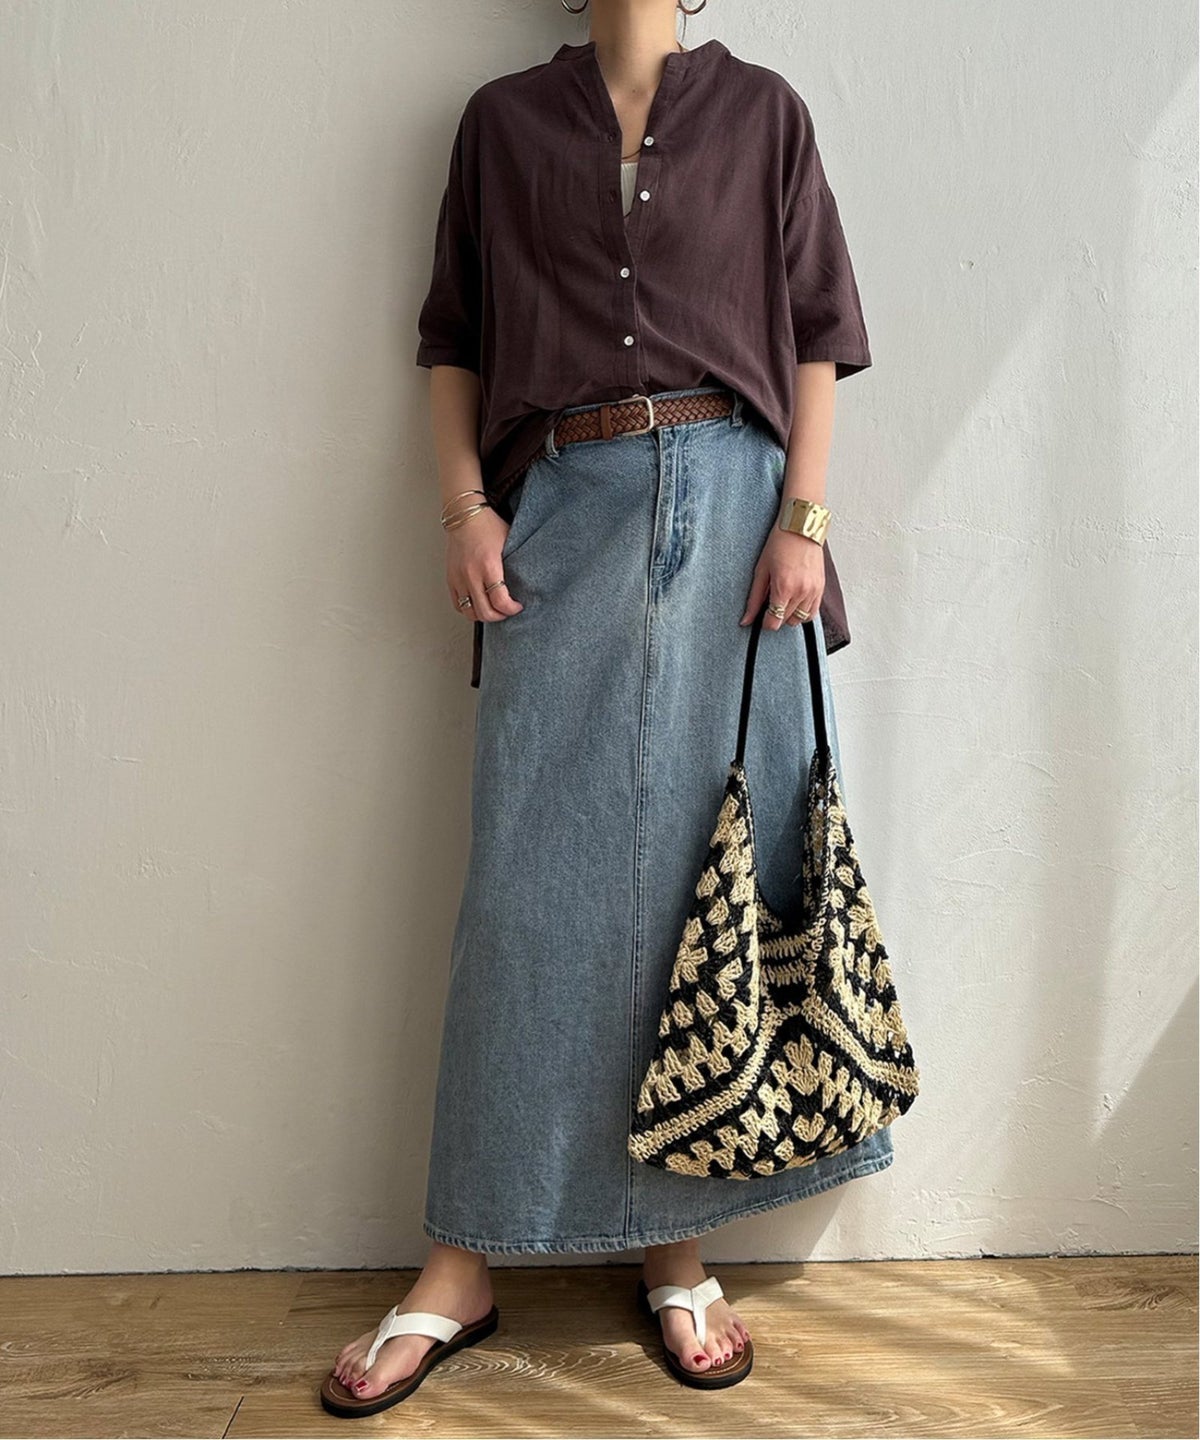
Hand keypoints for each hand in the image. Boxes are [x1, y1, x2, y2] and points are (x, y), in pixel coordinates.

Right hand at [444, 506, 524, 622]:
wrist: (464, 515)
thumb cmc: (487, 525)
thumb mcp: (509, 542)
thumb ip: (515, 563)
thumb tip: (527, 580)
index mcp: (488, 565)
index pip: (500, 600)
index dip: (511, 609)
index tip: (517, 606)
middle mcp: (471, 574)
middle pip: (484, 611)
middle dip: (499, 616)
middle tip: (507, 611)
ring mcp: (458, 578)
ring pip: (469, 612)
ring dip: (483, 615)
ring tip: (493, 610)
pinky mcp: (451, 579)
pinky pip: (458, 604)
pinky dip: (468, 609)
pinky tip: (478, 605)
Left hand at [739, 524, 823, 628]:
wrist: (801, 527)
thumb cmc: (780, 543)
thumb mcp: (761, 570)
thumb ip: (754, 599)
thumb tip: (746, 619)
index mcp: (784, 588)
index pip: (773, 622)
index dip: (765, 622)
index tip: (762, 616)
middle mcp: (801, 592)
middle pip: (786, 621)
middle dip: (776, 616)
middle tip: (771, 600)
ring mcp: (813, 591)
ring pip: (800, 620)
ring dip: (790, 615)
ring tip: (784, 598)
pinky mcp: (821, 587)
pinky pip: (813, 612)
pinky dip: (803, 611)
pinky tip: (795, 599)